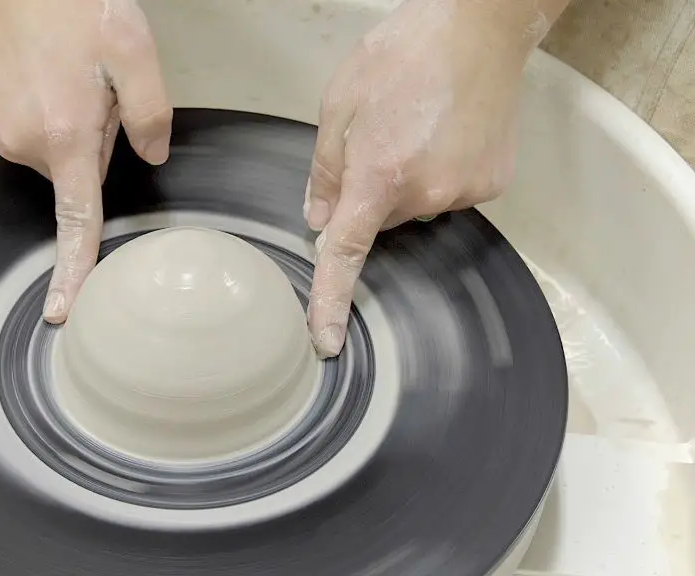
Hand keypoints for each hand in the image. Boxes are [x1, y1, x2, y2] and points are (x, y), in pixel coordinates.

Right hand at [0, 0, 172, 322]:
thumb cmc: (77, 3)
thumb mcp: (135, 53)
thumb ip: (151, 116)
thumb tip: (150, 158)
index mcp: (66, 137)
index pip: (75, 222)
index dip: (73, 272)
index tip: (63, 310)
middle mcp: (21, 142)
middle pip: (69, 170)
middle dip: (87, 140)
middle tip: (92, 88)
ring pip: (40, 147)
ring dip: (57, 122)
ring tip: (59, 71)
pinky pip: (10, 126)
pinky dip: (26, 107)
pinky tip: (32, 70)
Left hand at [304, 0, 546, 357]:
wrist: (479, 28)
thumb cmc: (403, 55)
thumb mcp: (339, 107)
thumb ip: (325, 173)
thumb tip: (320, 222)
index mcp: (379, 177)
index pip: (346, 256)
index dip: (331, 302)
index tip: (326, 340)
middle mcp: (425, 194)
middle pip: (380, 221)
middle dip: (371, 193)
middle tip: (378, 141)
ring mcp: (465, 192)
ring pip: (416, 207)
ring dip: (407, 180)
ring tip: (415, 126)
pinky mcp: (492, 184)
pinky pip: (450, 194)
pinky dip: (440, 173)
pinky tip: (444, 134)